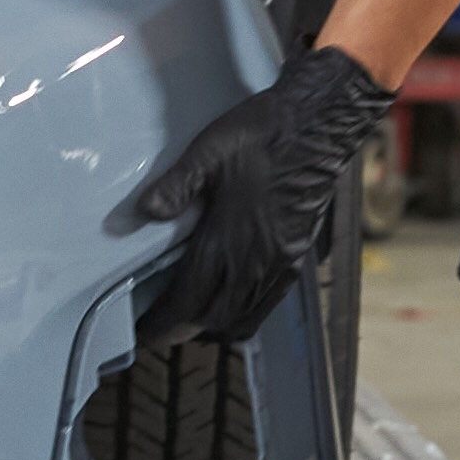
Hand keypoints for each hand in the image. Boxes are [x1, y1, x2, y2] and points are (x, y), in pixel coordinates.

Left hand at [111, 46, 392, 348]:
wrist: (318, 127)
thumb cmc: (261, 135)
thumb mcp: (207, 152)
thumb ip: (175, 186)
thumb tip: (144, 213)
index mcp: (227, 240)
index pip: (187, 301)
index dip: (161, 324)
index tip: (141, 332)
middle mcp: (255, 262)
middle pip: (213, 321)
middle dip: (181, 332)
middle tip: (157, 328)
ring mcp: (279, 264)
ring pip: (242, 319)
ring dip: (212, 328)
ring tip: (187, 319)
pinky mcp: (296, 258)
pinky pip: (266, 306)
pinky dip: (242, 316)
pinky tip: (229, 301)